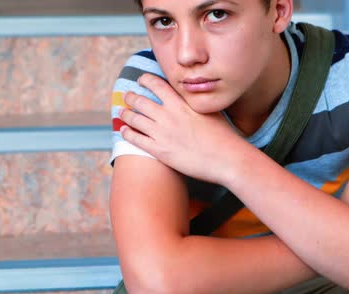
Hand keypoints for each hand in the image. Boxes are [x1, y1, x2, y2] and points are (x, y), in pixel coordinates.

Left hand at [119, 73, 242, 183]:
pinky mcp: (159, 151)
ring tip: (122, 112)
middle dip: (131, 97)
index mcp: (181, 103)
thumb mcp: (211, 110)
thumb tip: (195, 94)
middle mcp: (168, 115)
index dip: (145, 80)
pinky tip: (123, 131)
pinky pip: (136, 139)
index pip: (157, 84)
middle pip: (140, 101)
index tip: (141, 80)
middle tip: (128, 96)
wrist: (226, 158)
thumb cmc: (223, 135)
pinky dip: (126, 133)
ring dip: (126, 114)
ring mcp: (162, 133)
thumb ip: (197, 101)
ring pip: (134, 119)